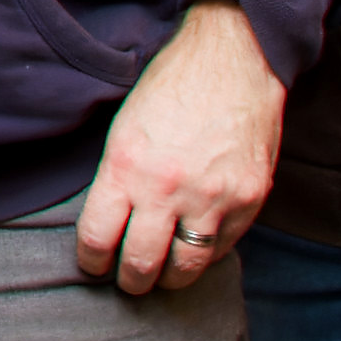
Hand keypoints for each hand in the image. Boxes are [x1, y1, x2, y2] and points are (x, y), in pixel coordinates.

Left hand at [75, 0, 280, 292]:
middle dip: (130, 281)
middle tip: (128, 280)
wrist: (232, 59)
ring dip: (169, 279)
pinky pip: (223, 249)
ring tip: (161, 275)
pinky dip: (206, 256)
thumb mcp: (123, 129)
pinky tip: (195, 248)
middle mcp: (167, 188)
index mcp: (125, 167)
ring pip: (185, 269)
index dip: (91, 262)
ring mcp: (213, 198)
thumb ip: (117, 180)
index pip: (97, 240)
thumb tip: (110, 228)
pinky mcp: (249, 200)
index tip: (94, 265)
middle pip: (140, 265)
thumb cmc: (171, 89)